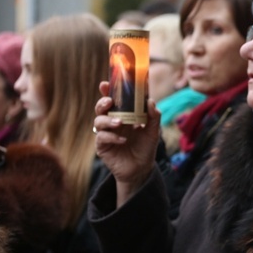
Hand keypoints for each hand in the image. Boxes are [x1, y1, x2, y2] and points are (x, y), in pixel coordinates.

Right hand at [93, 81, 160, 206]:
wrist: (142, 169)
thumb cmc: (145, 147)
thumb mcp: (153, 131)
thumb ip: (153, 116)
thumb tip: (150, 102)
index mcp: (123, 115)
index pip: (113, 100)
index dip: (107, 91)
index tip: (105, 84)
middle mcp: (112, 122)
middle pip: (101, 108)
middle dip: (102, 102)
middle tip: (110, 102)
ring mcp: (106, 134)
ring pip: (98, 121)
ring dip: (108, 120)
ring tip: (120, 123)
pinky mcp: (102, 146)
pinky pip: (102, 138)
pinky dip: (111, 137)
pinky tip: (122, 140)